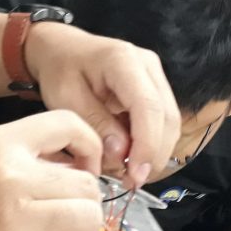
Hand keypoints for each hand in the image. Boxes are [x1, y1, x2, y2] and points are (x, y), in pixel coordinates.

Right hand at [0, 111, 104, 230]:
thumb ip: (16, 163)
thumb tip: (67, 177)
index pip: (70, 124)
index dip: (88, 148)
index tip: (80, 171)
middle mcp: (13, 175)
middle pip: (87, 185)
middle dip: (80, 207)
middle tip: (58, 225)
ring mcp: (16, 219)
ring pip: (88, 221)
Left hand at [25, 22, 180, 188]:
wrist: (61, 49)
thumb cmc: (60, 70)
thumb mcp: (66, 98)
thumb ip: (96, 124)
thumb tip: (121, 154)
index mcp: (123, 61)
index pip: (148, 106)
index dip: (147, 145)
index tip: (136, 174)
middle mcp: (148, 65)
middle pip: (167, 117)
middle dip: (154, 154)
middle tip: (131, 181)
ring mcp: (155, 75)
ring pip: (170, 122)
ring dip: (154, 152)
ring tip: (128, 172)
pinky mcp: (155, 87)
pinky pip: (161, 121)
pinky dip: (150, 143)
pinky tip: (130, 156)